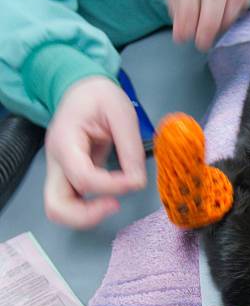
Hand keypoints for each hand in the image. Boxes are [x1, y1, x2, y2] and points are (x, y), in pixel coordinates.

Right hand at [44, 76, 146, 228]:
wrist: (84, 90)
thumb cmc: (100, 96)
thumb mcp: (121, 112)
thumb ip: (130, 148)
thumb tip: (137, 181)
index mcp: (65, 140)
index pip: (82, 176)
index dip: (111, 185)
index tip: (135, 181)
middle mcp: (56, 160)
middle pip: (56, 205)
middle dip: (86, 215)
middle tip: (115, 205)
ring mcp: (60, 170)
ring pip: (60, 209)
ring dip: (87, 215)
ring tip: (113, 203)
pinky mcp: (70, 176)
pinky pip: (73, 202)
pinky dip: (90, 207)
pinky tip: (110, 196)